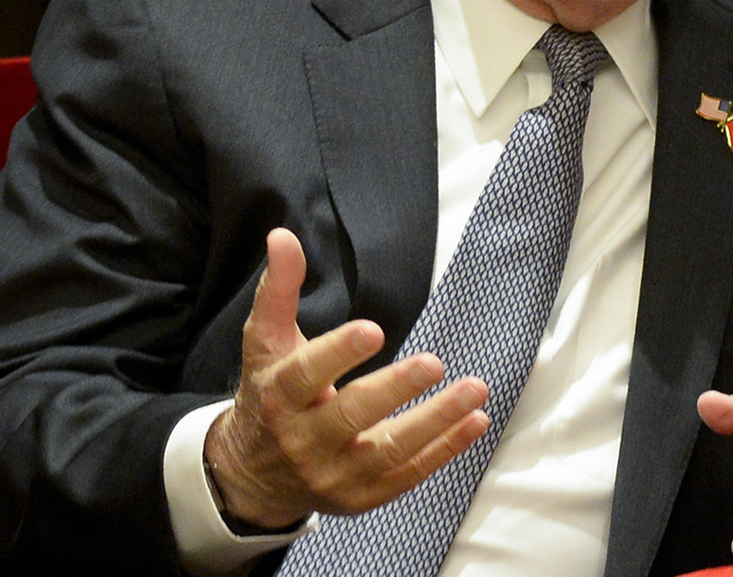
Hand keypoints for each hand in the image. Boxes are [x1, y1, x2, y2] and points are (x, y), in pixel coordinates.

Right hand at [203, 228, 491, 528]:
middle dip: (395, 390)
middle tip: (434, 362)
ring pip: (389, 450)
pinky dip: (444, 449)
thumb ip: (278, 290)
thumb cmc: (269, 393)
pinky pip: (409, 474)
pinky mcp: (363, 496)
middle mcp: (303, 440)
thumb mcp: (265, 343)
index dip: (337, 353)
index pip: (305, 375)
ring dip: (436, 420)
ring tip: (475, 389)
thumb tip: (282, 235)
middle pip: (351, 415)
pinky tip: (475, 420)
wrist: (256, 474)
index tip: (372, 330)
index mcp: (278, 397)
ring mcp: (334, 474)